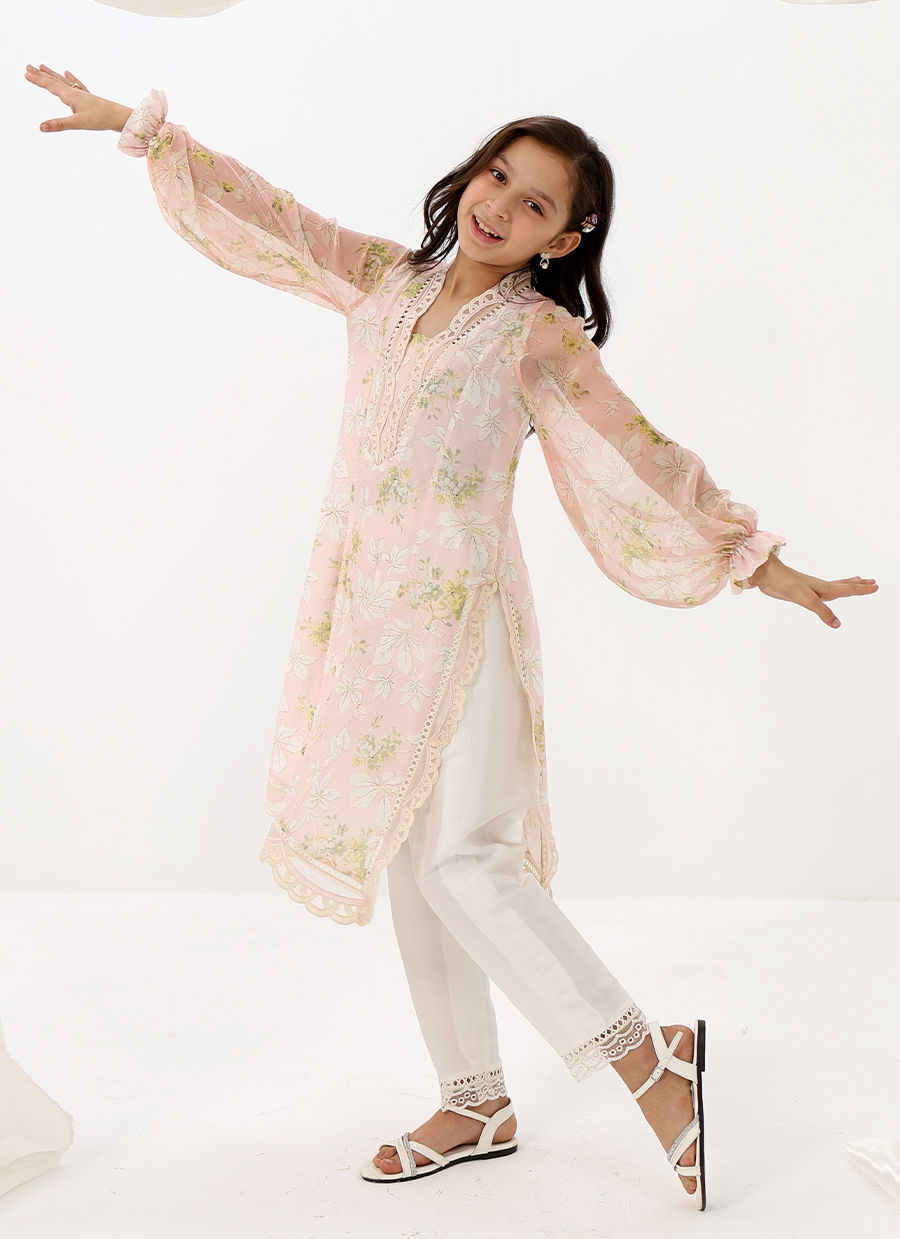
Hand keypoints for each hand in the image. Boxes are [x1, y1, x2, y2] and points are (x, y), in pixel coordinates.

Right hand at [24, 63, 131, 132]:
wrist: (120, 117)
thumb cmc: (101, 119)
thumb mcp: (77, 123)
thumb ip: (58, 124)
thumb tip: (41, 127)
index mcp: (70, 96)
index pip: (50, 86)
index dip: (37, 80)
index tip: (25, 73)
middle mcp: (75, 92)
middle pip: (55, 80)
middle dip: (40, 75)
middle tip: (28, 66)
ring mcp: (83, 94)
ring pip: (64, 81)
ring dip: (52, 74)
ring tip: (42, 66)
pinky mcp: (90, 98)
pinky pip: (77, 85)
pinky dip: (71, 79)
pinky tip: (68, 73)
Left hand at [747, 552, 877, 628]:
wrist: (768, 576)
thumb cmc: (787, 584)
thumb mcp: (807, 600)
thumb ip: (822, 612)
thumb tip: (837, 625)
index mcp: (825, 588)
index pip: (848, 589)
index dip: (862, 589)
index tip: (876, 586)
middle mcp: (821, 587)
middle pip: (845, 585)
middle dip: (859, 585)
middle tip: (873, 582)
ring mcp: (812, 589)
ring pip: (835, 587)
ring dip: (847, 584)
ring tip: (857, 580)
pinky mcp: (803, 592)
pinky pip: (822, 593)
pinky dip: (830, 592)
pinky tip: (825, 594)